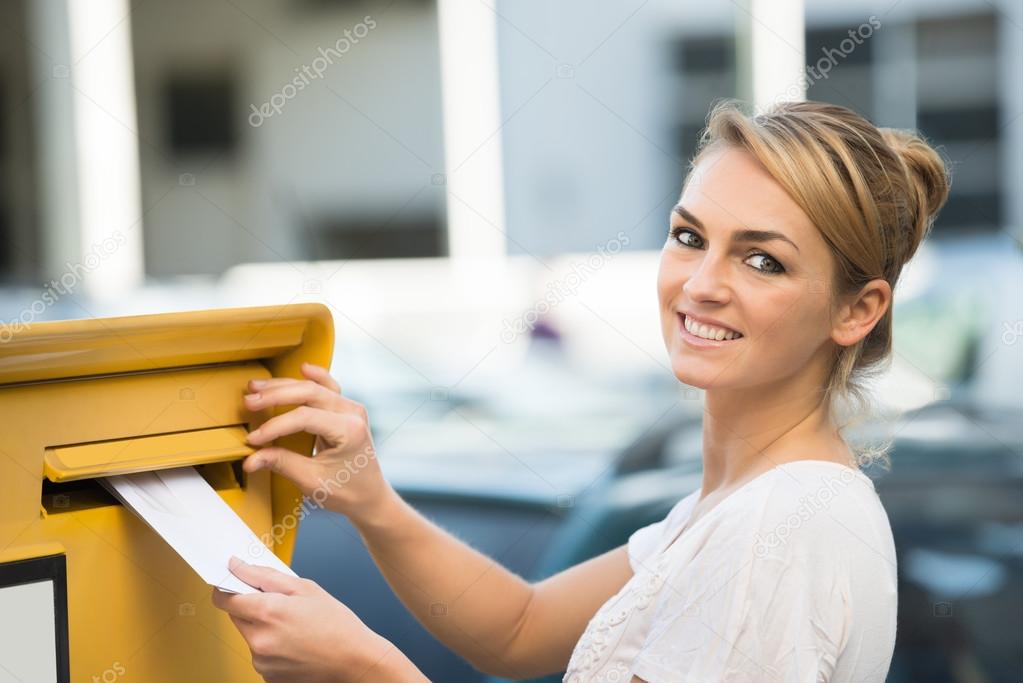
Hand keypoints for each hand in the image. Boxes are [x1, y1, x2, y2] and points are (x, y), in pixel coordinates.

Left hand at [212, 557, 409, 681]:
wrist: (354, 661)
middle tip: (281, 605)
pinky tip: (295, 643)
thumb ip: (265, 576)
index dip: (228, 587)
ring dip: (263, 628)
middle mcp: (259, 640)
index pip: (224, 598)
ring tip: (294, 627)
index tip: (236, 583)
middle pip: (237, 616)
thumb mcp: (305, 588)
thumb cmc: (336, 624)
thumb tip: (238, 567)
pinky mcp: (267, 676)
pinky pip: (260, 654)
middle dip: (252, 606)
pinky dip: (272, 646)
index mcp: (266, 613)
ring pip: (249, 635)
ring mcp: (261, 662)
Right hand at [243, 362, 392, 522]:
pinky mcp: (346, 410)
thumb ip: (281, 464)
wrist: (370, 496)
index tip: (253, 439)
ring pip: (315, 387)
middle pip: (309, 393)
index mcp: (349, 430)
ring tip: (257, 387)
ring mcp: (351, 409)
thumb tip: (251, 459)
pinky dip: (315, 377)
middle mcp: (353, 413)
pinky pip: (329, 387)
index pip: (304, 417)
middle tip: (249, 401)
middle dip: (276, 396)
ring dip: (285, 385)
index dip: (275, 426)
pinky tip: (302, 368)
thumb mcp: (312, 481)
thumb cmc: (348, 491)